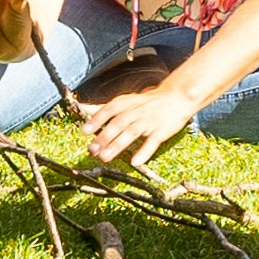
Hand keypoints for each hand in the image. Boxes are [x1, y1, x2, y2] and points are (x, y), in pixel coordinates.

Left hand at [78, 80, 194, 165]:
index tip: (85, 130)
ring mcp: (149, 121)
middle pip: (118, 123)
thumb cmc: (146, 102)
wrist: (176, 97)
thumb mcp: (125, 101)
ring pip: (132, 133)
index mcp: (126, 103)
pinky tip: (135, 162)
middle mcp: (136, 111)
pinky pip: (153, 142)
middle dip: (104, 136)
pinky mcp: (162, 131)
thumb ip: (104, 107)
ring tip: (105, 157)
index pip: (109, 109)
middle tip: (92, 149)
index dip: (97, 119)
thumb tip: (81, 108)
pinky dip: (144, 151)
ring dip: (118, 145)